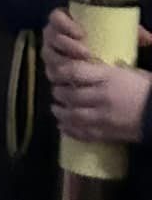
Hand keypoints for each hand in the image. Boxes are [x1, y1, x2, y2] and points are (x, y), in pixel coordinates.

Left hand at [42, 8, 151, 143]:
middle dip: (59, 93)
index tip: (57, 72)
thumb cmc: (147, 89)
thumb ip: (108, 71)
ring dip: (60, 112)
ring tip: (56, 108)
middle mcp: (101, 97)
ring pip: (72, 115)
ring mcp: (103, 117)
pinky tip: (63, 126)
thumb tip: (92, 65)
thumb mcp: (130, 72)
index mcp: (107, 77)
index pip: (74, 72)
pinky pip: (82, 133)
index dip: (61, 72)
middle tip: (57, 91)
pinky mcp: (106, 134)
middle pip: (70, 95)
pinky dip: (70, 130)